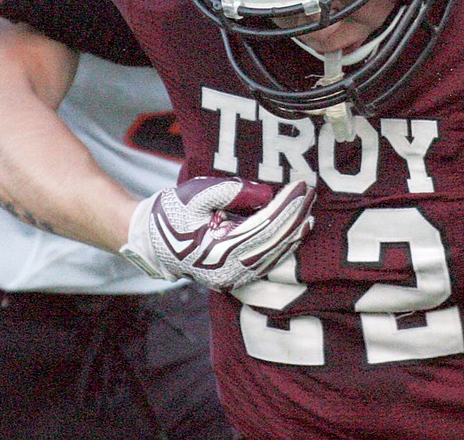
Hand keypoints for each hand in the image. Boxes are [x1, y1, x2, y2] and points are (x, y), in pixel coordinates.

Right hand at [122, 177, 316, 290]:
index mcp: (218, 250)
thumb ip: (233, 191)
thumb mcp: (198, 193)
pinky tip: (296, 230)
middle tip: (311, 193)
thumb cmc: (173, 212)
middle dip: (295, 216)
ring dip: (293, 231)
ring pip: (273, 255)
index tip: (302, 186)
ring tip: (309, 209)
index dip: (286, 206)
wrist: (152, 240)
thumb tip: (268, 194)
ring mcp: (232, 278)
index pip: (264, 226)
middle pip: (273, 242)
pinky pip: (266, 261)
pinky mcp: (234, 277)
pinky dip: (283, 245)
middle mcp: (228, 271)